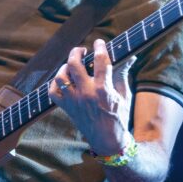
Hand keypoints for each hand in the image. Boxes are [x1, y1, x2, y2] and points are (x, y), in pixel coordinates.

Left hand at [48, 38, 136, 155]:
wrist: (108, 140)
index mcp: (103, 90)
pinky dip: (55, 83)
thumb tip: (130, 56)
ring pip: (60, 77)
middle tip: (82, 50)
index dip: (100, 47)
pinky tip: (64, 80)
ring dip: (65, 67)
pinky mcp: (67, 108)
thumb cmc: (119, 116)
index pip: (100, 61)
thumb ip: (123, 74)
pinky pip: (52, 92)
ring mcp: (74, 101)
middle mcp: (86, 94)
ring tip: (72, 64)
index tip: (99, 42)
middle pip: (74, 64)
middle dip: (76, 52)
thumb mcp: (124, 95)